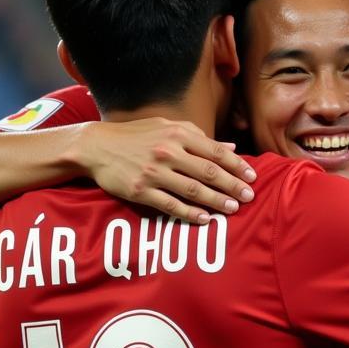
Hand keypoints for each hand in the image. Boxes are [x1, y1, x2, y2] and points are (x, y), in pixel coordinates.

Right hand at [76, 118, 255, 222]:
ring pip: (193, 190)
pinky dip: (189, 213)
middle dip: (232, 186)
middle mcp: (168, 152)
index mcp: (178, 135)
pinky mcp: (141, 191)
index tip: (252, 177)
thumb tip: (231, 146)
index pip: (216, 151)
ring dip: (216, 202)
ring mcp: (154, 173)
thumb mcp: (167, 128)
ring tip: (233, 209)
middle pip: (209, 172)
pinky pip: (170, 205)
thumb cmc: (136, 136)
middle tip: (249, 197)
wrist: (96, 146)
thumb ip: (199, 137)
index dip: (237, 165)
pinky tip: (204, 219)